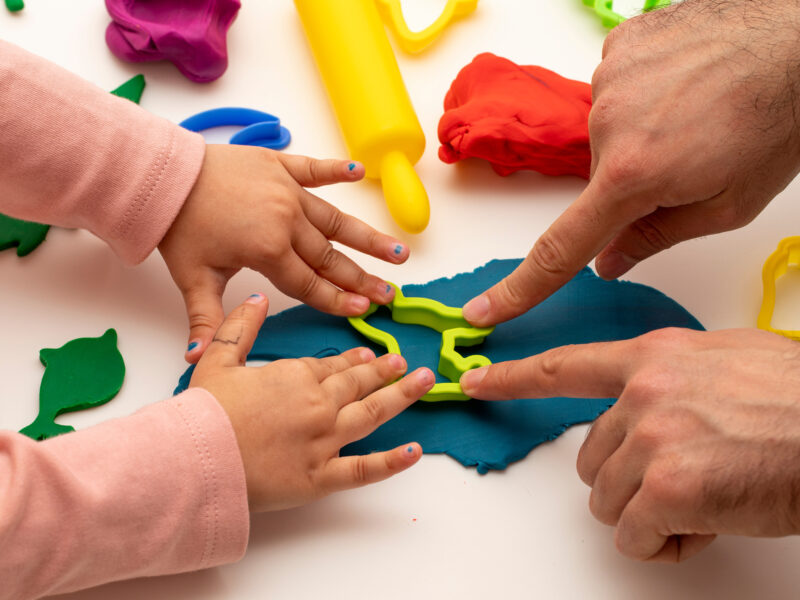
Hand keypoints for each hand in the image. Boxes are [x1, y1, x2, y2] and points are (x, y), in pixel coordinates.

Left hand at [158, 144, 410, 361]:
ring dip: (368, 237)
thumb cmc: (179, 227)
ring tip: (398, 250)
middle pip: (331, 257)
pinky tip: (361, 172)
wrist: (164, 176)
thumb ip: (204, 319)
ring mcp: (286, 191)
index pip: (309, 283)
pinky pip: (314, 168)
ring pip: (335, 219)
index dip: (338, 300)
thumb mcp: (192, 277)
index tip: (365, 310)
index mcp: (268, 250)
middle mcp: (286, 220)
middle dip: (363, 279)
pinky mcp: (279, 166)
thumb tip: (195, 360)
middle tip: (391, 293)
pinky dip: (336, 170)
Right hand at [189, 292, 433, 511]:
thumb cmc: (204, 414)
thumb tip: (257, 298)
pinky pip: (365, 469)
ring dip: (401, 396)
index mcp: (296, 376)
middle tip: (401, 363)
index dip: (352, 360)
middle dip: (382, 371)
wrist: (196, 462)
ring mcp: (325, 441)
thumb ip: (240, 326)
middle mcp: (318, 405)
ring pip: (372, 414)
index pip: (332, 366)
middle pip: (357, 385)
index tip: (369, 356)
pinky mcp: (323, 477)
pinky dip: (392, 462)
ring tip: (422, 383)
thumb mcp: (217, 360)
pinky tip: (415, 452)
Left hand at [460, 327, 799, 561]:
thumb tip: (641, 403)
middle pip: (589, 458)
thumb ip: (669, 377)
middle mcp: (644, 392)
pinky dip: (665, 542)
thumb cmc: (796, 401)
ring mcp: (652, 438)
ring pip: (607, 500)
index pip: (564, 368)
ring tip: (703, 498)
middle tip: (684, 479)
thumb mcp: (723, 363)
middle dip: (627, 480)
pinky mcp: (667, 488)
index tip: (474, 380)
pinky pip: (636, 536)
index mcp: (653, 358)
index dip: (512, 376)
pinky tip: (706, 523)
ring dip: (648, 512)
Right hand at [463, 0, 799, 326]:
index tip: (483, 312)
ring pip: (610, 128)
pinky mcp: (620, 44)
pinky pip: (618, 85)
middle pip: (601, 177)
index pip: (559, 249)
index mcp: (633, 174)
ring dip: (643, 131)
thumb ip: (656, 237)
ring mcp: (610, 77)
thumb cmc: (780, 120)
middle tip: (691, 155)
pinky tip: (684, 81)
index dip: (519, 289)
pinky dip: (646, 92)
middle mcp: (608, 123)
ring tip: (695, 111)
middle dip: (635, 178)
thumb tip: (608, 264)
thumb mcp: (728, 204)